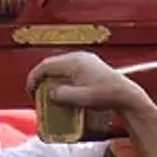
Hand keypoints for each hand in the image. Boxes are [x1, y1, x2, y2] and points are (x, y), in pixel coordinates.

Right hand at [26, 52, 147, 114]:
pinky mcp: (91, 65)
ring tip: (48, 91)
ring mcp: (86, 60)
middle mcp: (79, 57)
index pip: (45, 66)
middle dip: (41, 78)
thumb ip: (61, 95)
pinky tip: (64, 88)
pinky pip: (69, 68)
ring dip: (51, 78)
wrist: (126, 95)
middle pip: (52, 64)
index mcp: (74, 62)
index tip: (30, 90)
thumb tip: (51, 93)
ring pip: (60, 66)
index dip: (34, 78)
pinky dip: (61, 77)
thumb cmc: (106, 96)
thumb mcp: (80, 99)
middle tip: (37, 92)